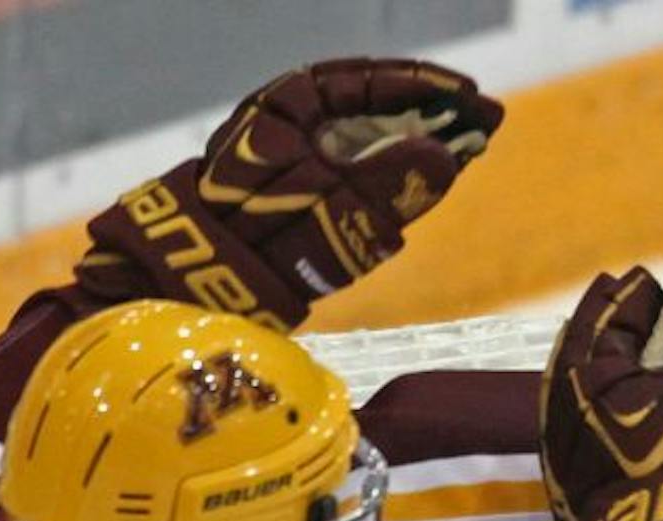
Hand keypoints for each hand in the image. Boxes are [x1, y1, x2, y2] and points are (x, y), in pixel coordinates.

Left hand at [78, 58, 502, 327]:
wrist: (173, 298)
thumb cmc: (237, 252)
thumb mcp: (318, 219)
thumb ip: (381, 188)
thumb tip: (445, 157)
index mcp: (285, 109)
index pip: (365, 80)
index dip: (424, 87)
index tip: (471, 99)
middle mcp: (290, 130)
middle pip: (373, 108)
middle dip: (433, 115)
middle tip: (488, 124)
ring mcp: (294, 165)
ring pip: (370, 142)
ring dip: (421, 144)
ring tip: (471, 149)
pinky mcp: (298, 204)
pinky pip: (359, 177)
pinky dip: (397, 175)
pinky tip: (429, 179)